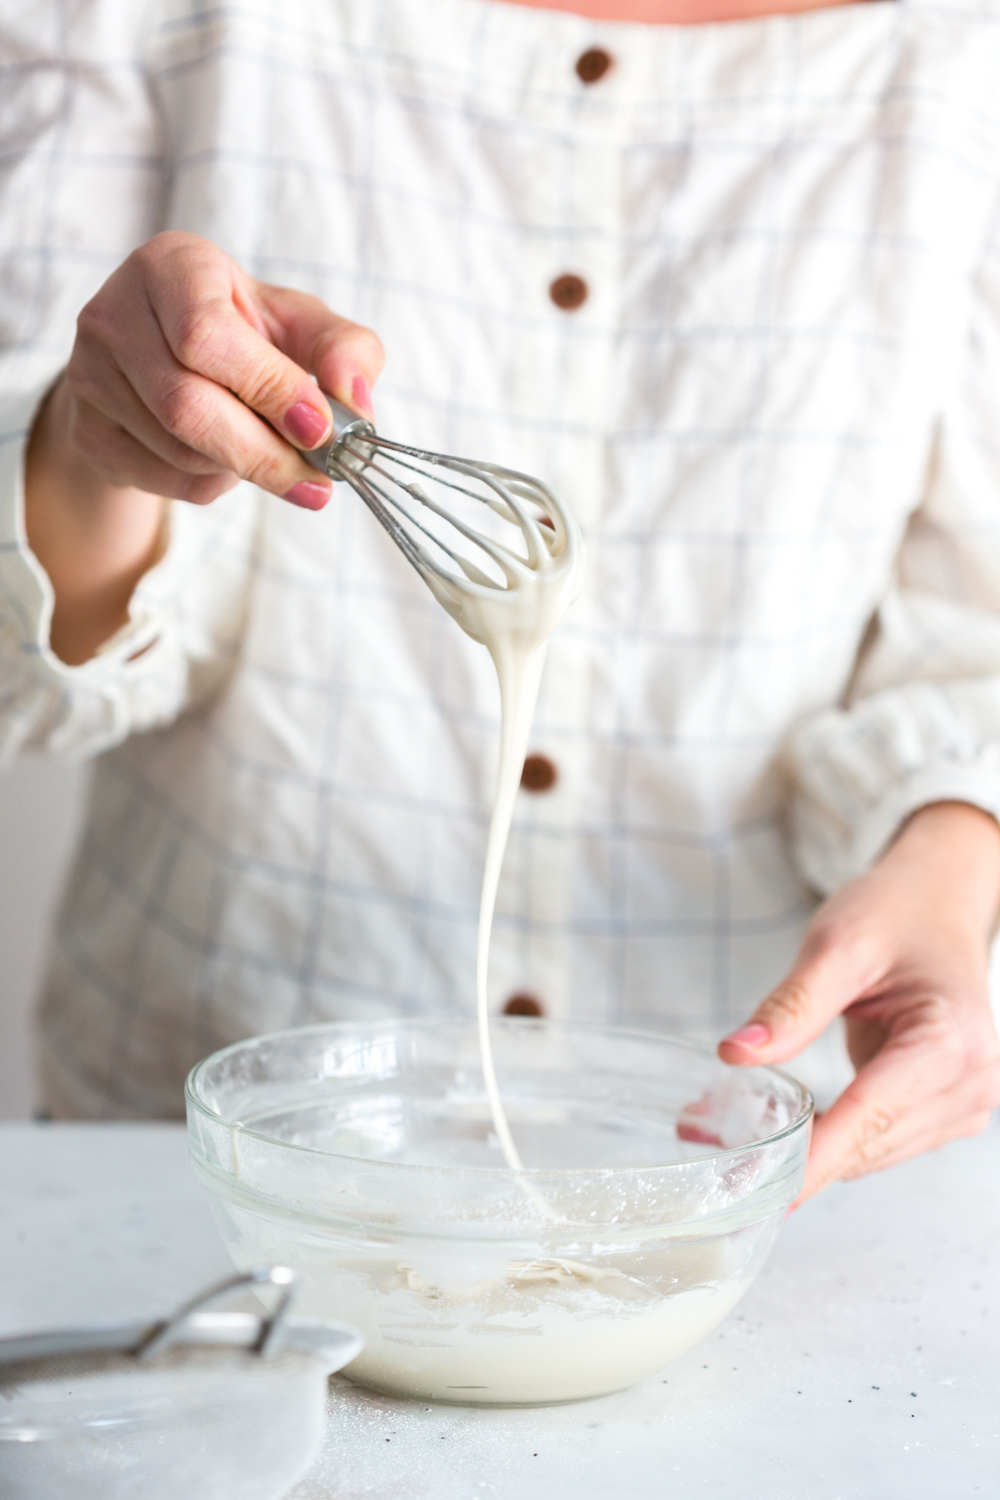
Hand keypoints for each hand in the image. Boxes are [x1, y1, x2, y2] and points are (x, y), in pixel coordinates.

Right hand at [54, 229, 382, 509]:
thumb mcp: (299, 325)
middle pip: (186, 404)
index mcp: (172, 266)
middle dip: (264, 452)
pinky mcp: (86, 429)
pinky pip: (161, 477)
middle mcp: (115, 313)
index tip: (321, 429)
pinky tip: (227, 461)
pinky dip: (211, 483)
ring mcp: (90, 374)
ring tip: (271, 455)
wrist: (166, 363)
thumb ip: (344, 349)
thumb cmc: (243, 335)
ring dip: (240, 468)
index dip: (268, 387)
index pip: (206, 334)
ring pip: (177, 449)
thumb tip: (355, 400)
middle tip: (317, 481)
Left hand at [719, 801, 999, 1202]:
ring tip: (730, 1135)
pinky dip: (831, 1138)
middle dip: (796, 1155)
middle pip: (871, 1142)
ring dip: (809, 1153)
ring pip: (873, 1151)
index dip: (815, 1158)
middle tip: (716, 1150)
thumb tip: (737, 1054)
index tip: (765, 1190)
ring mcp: (964, 1099)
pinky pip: (880, 1139)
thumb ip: (791, 1005)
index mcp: (950, 1039)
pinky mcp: (944, 1107)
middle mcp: (970, 1080)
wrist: (936, 904)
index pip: (871, 1115)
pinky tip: (781, 1128)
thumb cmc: (894, 913)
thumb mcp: (836, 945)